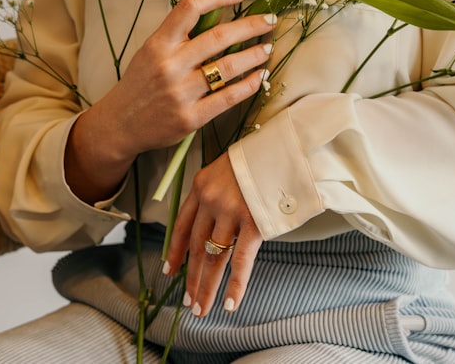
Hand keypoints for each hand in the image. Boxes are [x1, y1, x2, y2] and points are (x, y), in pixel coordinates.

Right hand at [66, 0, 274, 202]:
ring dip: (254, 55)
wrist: (120, 125)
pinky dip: (249, 85)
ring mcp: (181, 93)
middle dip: (251, 26)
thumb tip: (218, 15)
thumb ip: (178, 36)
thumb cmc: (140, 84)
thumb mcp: (150, 52)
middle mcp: (169, 65)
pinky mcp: (191, 118)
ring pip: (228, 67)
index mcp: (158, 44)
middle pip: (218, 37)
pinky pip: (229, 97)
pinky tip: (259, 76)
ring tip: (267, 48)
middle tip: (269, 20)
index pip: (190, 8)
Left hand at [164, 153, 261, 317]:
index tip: (170, 271)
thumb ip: (216, 192)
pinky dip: (235, 284)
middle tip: (187, 302)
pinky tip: (230, 303)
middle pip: (196, 246)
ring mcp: (230, 212)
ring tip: (200, 309)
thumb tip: (215, 222)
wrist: (284, 144)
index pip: (181, 225)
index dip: (175, 251)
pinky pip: (241, 260)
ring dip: (207, 286)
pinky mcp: (253, 222)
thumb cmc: (259, 157)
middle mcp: (210, 200)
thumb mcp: (226, 167)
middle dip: (191, 277)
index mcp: (200, 186)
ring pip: (213, 257)